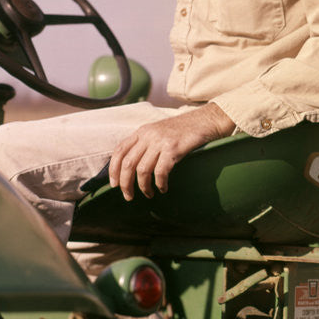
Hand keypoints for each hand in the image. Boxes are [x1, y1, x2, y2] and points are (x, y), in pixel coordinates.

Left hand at [108, 103, 234, 200]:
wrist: (204, 121)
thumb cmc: (181, 130)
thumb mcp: (158, 132)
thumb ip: (144, 143)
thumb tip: (131, 167)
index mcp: (141, 131)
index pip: (119, 150)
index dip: (113, 169)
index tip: (114, 184)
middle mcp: (148, 135)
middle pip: (128, 163)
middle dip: (125, 184)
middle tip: (129, 197)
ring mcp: (160, 142)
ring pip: (142, 170)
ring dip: (143, 187)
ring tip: (149, 194)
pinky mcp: (173, 149)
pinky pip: (160, 171)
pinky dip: (159, 183)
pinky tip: (163, 188)